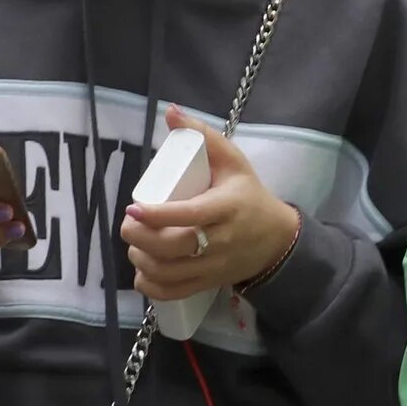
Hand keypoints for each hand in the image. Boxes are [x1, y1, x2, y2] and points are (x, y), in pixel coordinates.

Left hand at [121, 109, 299, 302]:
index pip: (190, 215)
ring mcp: (215, 266)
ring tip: (134, 244)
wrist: (277, 240)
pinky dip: (152, 287)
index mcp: (226, 208)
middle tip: (129, 223)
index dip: (158, 215)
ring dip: (143, 261)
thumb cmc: (249, 196)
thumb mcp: (233, 161)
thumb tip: (170, 112)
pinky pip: (175, 292)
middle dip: (142, 238)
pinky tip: (142, 273)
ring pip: (171, 273)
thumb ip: (202, 136)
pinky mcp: (209, 283)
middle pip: (175, 247)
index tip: (134, 207)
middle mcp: (221, 241)